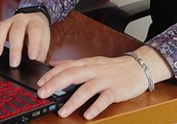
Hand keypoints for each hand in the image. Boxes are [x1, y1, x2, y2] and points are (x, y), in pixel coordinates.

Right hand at [0, 13, 50, 67]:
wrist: (35, 16)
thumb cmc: (39, 31)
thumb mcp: (45, 39)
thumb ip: (41, 51)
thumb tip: (37, 64)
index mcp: (35, 23)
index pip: (34, 31)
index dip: (34, 44)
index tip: (32, 57)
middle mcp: (21, 20)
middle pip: (17, 31)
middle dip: (15, 48)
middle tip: (14, 63)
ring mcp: (10, 21)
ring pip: (2, 28)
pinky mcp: (1, 23)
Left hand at [37, 50, 160, 119]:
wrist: (137, 67)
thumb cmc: (112, 68)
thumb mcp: (91, 62)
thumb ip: (73, 65)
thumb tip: (53, 66)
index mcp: (86, 63)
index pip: (65, 67)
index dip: (51, 74)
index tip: (39, 83)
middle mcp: (94, 70)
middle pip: (71, 75)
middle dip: (55, 85)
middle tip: (42, 94)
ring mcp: (105, 80)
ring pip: (86, 89)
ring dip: (73, 101)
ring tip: (62, 111)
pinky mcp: (116, 90)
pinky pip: (104, 99)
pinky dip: (95, 107)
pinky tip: (87, 115)